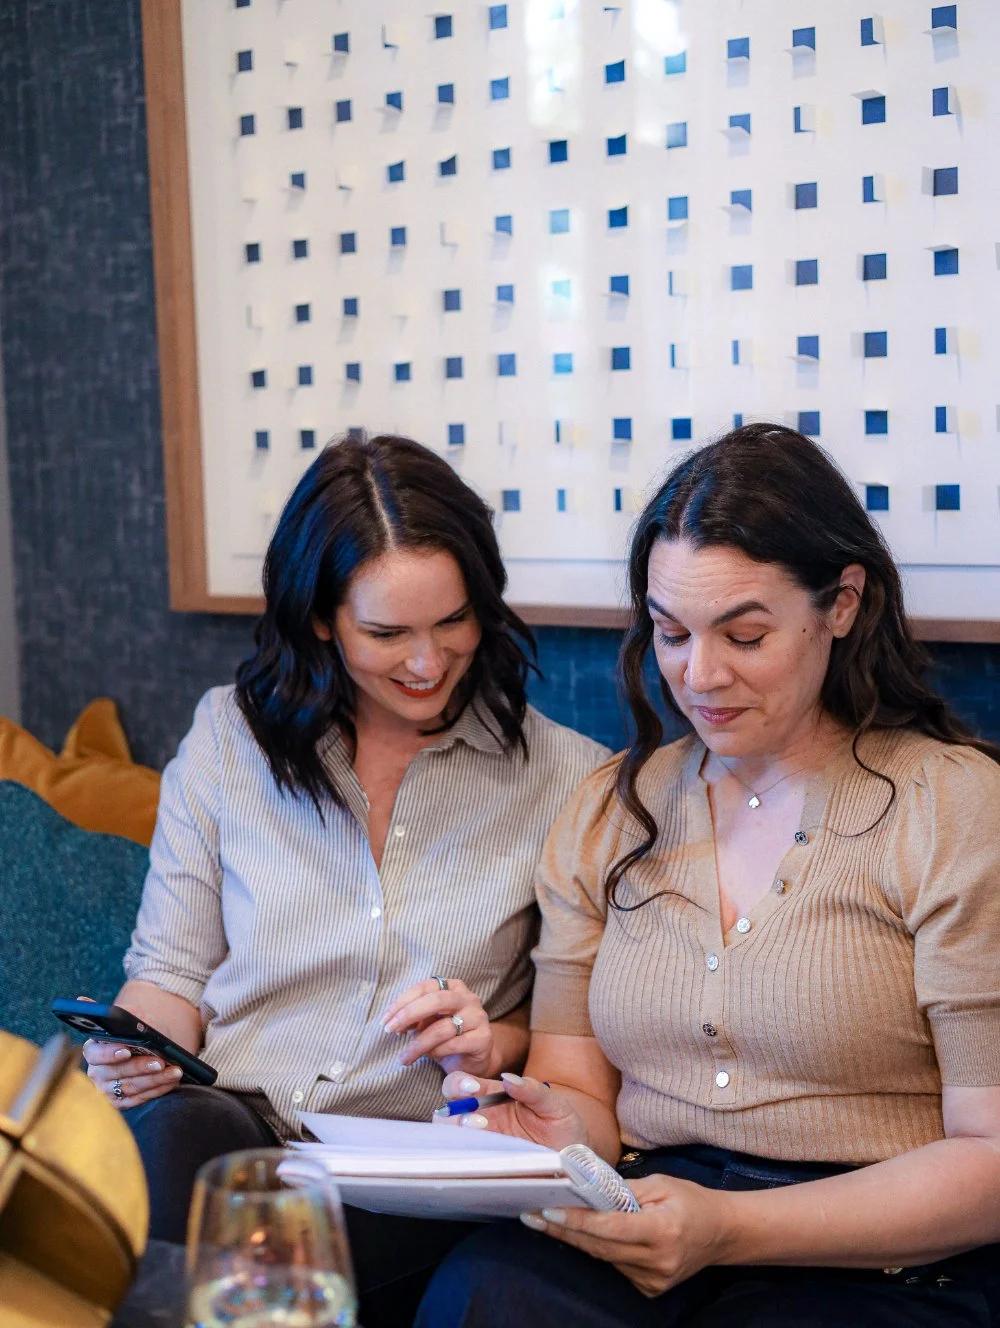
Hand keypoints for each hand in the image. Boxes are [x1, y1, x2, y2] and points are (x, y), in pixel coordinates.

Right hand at [77, 995, 183, 1109]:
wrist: (148, 1047)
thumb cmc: (139, 1032)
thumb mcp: (136, 1020)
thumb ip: (131, 1020)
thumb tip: (125, 1020)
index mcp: (94, 1049)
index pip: (95, 1054)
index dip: (109, 1054)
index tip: (127, 1051)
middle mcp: (96, 1072)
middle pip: (117, 1072)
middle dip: (141, 1067)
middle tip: (160, 1062)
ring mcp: (107, 1090)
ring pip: (131, 1087)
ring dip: (155, 1080)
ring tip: (174, 1072)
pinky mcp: (120, 1102)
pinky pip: (139, 1098)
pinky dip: (157, 1089)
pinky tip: (171, 1081)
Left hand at [382, 977, 496, 1077]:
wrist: (473, 1059)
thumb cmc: (446, 1037)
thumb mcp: (427, 1023)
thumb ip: (414, 1018)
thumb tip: (394, 1022)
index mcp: (452, 987)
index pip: (424, 987)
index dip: (402, 1002)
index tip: (385, 1020)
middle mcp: (468, 998)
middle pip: (435, 1001)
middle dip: (408, 1015)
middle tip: (390, 1031)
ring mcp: (478, 1017)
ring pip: (442, 1027)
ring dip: (418, 1044)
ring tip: (404, 1057)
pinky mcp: (483, 1038)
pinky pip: (453, 1044)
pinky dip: (436, 1052)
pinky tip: (428, 1058)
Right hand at [432, 1070, 588, 1150]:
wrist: (576, 1161)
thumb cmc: (564, 1125)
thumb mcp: (555, 1104)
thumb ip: (533, 1090)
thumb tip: (508, 1078)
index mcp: (493, 1096)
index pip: (462, 1084)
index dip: (459, 1084)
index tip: (471, 1089)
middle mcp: (482, 1118)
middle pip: (448, 1111)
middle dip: (452, 1114)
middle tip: (475, 1121)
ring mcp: (484, 1143)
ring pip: (452, 1138)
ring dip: (457, 1136)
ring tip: (481, 1136)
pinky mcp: (489, 1166)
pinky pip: (468, 1163)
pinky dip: (465, 1159)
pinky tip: (480, 1157)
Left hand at [519, 1173, 734, 1298]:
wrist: (721, 1233)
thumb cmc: (691, 1200)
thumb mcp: (661, 1184)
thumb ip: (624, 1190)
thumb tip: (588, 1189)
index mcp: (663, 1230)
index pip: (611, 1228)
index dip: (577, 1222)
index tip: (548, 1212)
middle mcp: (658, 1260)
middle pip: (600, 1247)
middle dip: (563, 1231)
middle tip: (531, 1216)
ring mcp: (654, 1279)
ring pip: (604, 1258)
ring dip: (577, 1239)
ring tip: (548, 1220)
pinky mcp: (651, 1289)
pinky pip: (616, 1265)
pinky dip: (600, 1248)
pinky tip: (584, 1234)